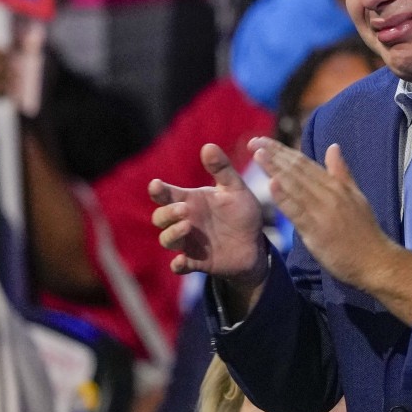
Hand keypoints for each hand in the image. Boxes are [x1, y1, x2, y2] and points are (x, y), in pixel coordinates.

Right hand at [149, 144, 268, 289]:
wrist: (255, 244)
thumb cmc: (242, 213)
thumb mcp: (235, 189)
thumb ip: (222, 169)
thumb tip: (208, 146)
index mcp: (191, 201)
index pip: (167, 194)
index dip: (158, 190)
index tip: (156, 185)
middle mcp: (185, 221)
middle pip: (160, 217)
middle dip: (166, 213)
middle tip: (183, 209)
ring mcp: (189, 242)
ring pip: (166, 239)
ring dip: (172, 234)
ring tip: (187, 227)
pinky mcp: (197, 262)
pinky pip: (180, 265)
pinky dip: (178, 264)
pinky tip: (181, 262)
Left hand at [249, 137, 399, 286]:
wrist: (375, 261)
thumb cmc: (365, 232)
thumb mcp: (356, 196)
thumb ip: (342, 172)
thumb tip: (333, 147)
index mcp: (336, 185)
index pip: (304, 163)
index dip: (283, 151)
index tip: (264, 141)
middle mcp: (328, 193)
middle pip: (297, 170)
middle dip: (274, 155)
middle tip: (254, 141)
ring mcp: (322, 211)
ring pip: (295, 186)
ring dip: (275, 169)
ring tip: (258, 154)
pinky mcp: (317, 230)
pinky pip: (297, 211)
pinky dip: (283, 197)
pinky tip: (270, 184)